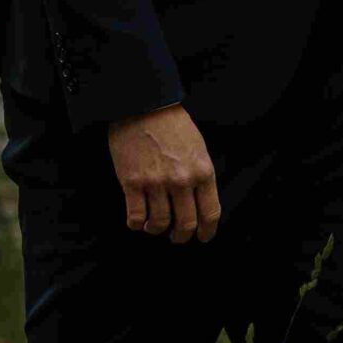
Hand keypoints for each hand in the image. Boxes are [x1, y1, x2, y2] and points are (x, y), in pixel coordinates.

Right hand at [107, 105, 220, 242]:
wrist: (143, 104)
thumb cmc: (172, 124)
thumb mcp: (198, 147)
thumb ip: (200, 175)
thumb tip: (198, 202)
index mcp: (202, 171)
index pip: (210, 213)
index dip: (207, 231)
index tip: (202, 238)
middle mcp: (181, 181)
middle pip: (186, 224)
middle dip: (181, 236)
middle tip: (176, 237)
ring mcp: (156, 183)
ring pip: (159, 224)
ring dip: (157, 230)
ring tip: (154, 227)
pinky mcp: (132, 182)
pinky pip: (135, 217)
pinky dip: (136, 224)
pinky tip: (137, 221)